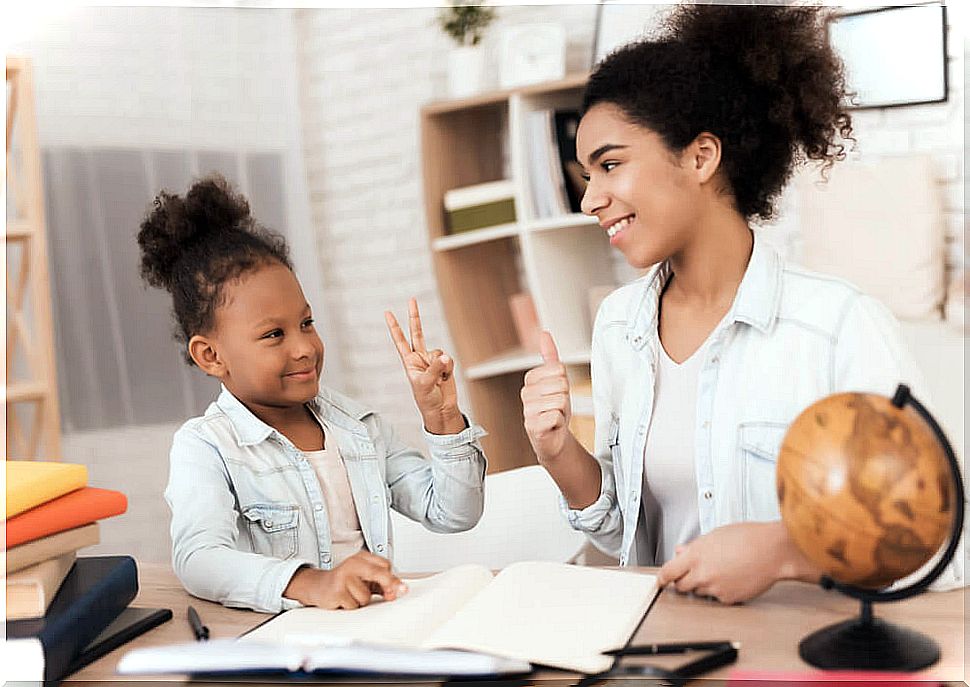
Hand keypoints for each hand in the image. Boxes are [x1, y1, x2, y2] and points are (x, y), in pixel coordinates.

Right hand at [283, 551, 407, 609]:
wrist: (318, 586)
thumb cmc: (345, 582)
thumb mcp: (365, 579)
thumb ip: (382, 584)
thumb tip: (398, 591)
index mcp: (362, 557)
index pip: (385, 565)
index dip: (392, 579)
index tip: (400, 588)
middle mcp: (352, 564)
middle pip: (378, 573)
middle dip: (389, 585)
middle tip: (395, 593)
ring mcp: (343, 577)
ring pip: (366, 596)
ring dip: (362, 601)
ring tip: (353, 595)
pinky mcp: (336, 591)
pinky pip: (354, 605)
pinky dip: (352, 606)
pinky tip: (344, 600)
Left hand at [385, 298, 463, 434]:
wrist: (441, 409)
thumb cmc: (427, 399)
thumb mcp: (425, 384)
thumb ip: (434, 368)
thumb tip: (445, 357)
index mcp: (409, 362)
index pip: (400, 340)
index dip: (394, 327)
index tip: (387, 313)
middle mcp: (419, 358)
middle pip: (417, 333)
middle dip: (415, 317)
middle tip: (411, 300)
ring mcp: (432, 361)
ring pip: (439, 352)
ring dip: (440, 365)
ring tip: (438, 379)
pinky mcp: (445, 365)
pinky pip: (449, 360)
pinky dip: (448, 369)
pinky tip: (445, 378)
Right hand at [521, 331, 571, 461]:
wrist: (553, 438)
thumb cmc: (554, 409)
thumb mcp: (555, 380)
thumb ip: (549, 356)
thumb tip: (544, 334)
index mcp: (530, 379)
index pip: (558, 369)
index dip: (564, 383)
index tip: (556, 393)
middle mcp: (525, 393)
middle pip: (561, 384)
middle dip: (565, 397)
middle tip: (557, 406)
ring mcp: (527, 409)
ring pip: (560, 400)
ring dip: (563, 411)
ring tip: (555, 415)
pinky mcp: (532, 425)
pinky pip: (557, 416)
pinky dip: (560, 422)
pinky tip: (553, 425)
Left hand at [656, 521, 819, 604]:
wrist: (773, 551)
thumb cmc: (748, 538)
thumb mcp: (715, 535)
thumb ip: (694, 546)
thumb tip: (681, 551)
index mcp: (695, 555)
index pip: (668, 572)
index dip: (662, 578)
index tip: (661, 580)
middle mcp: (702, 573)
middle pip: (681, 586)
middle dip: (683, 580)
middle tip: (692, 573)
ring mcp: (715, 588)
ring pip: (699, 592)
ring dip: (702, 585)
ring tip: (719, 571)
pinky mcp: (728, 599)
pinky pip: (717, 598)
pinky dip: (720, 591)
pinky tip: (731, 578)